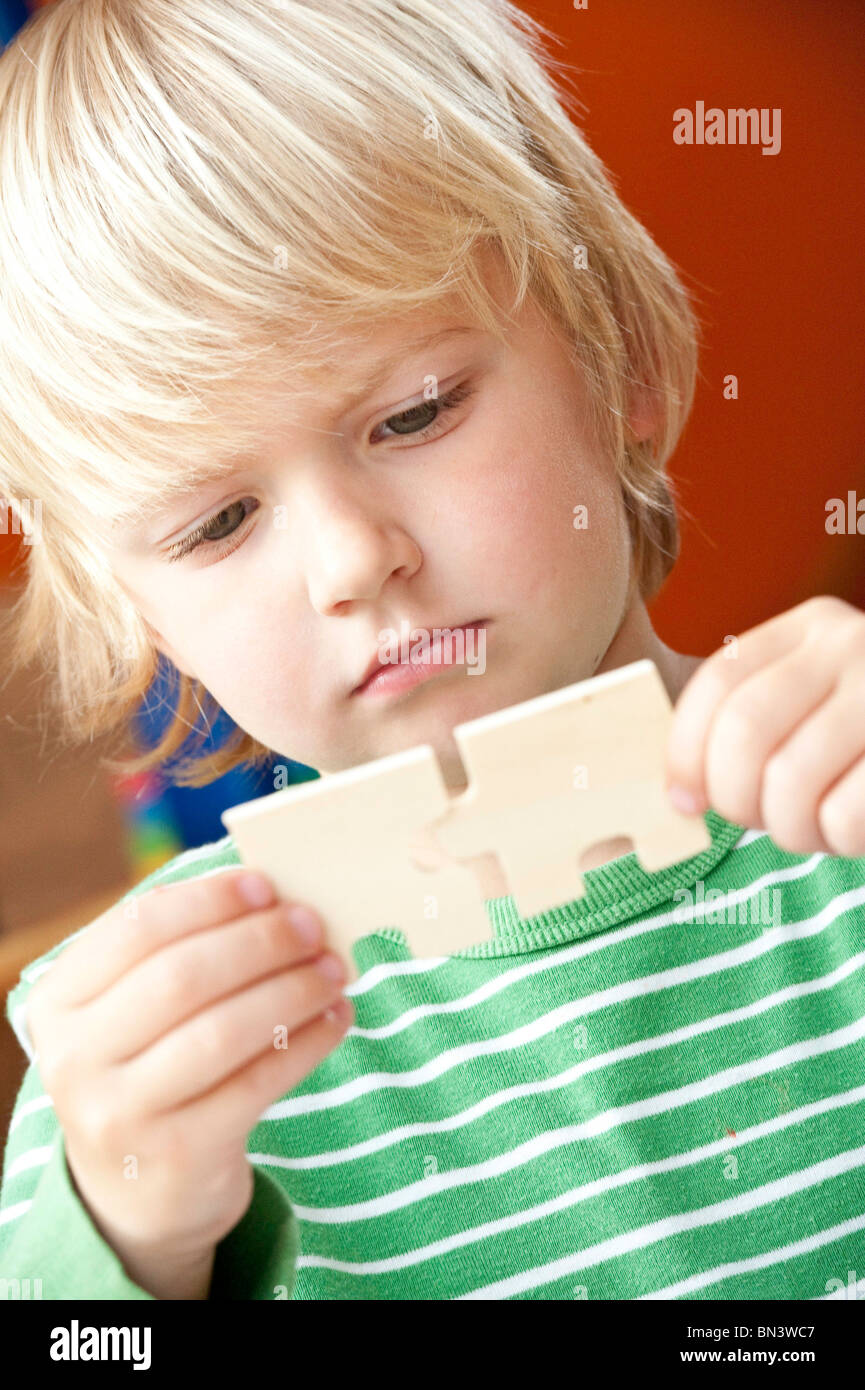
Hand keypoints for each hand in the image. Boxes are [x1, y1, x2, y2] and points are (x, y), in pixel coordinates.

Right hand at [25, 869, 352, 1293]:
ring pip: (222, 1031)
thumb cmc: (151, 1067)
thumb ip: (183, 950)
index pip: (139, 927)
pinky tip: (336, 1018)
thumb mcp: (135, 1012)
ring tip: (333, 970)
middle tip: (312, 926)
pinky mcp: (177, 1155)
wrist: (137, 1191)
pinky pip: (257, 1083)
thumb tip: (274, 896)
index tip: (266, 885)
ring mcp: (121, 1113)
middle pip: (183, 977)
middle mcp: (76, 1058)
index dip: (210, 900)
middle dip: (260, 942)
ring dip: (292, 991)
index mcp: (61, 1001)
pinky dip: (307, 1043)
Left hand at [664, 595, 864, 857]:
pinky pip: (846, 813)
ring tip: (813, 832)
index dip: (686, 752)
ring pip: (791, 779)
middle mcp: (853, 644)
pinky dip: (840, 841)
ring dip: (790, 829)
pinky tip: (855, 834)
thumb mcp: (817, 704)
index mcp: (810, 627)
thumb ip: (753, 726)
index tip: (683, 803)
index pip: (719, 683)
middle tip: (759, 822)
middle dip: (736, 798)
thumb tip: (678, 793)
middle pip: (745, 731)